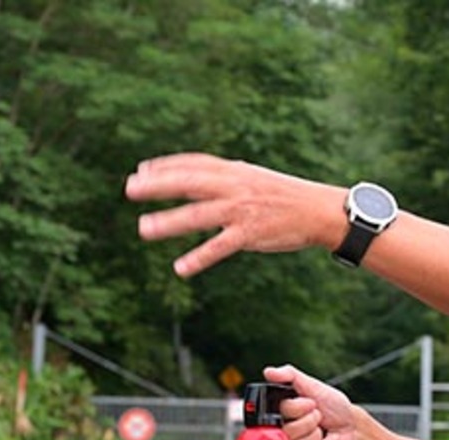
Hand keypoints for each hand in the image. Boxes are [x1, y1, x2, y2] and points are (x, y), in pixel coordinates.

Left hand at [124, 153, 345, 276]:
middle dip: (158, 185)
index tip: (141, 170)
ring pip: (199, 214)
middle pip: (189, 182)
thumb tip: (191, 181)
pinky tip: (181, 268)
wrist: (318, 211)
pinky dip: (199, 257)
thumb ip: (223, 179)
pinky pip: (220, 246)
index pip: (194, 163)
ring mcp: (242, 210)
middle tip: (130, 189)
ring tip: (144, 229)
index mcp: (235, 171)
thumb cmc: (283, 196)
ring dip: (170, 221)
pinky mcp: (250, 233)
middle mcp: (235, 186)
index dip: (166, 165)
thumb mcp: (252, 178)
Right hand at [262, 364, 353, 439]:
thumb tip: (269, 372)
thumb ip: (289, 376)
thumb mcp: (312, 385)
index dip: (298, 408)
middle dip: (310, 421)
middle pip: (287, 431)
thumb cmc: (332, 406)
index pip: (279, 411)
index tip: (310, 403)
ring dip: (316, 435)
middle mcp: (281, 432)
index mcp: (280, 413)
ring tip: (321, 430)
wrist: (352, 426)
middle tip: (318, 417)